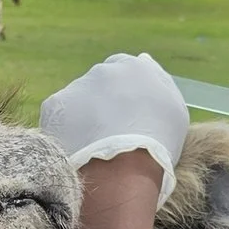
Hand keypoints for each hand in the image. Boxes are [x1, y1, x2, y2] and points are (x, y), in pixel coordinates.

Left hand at [39, 54, 189, 207]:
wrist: (122, 169)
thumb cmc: (158, 145)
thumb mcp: (174, 110)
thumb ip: (159, 81)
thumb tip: (144, 59)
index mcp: (135, 68)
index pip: (125, 71)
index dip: (124, 94)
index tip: (125, 115)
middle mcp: (104, 71)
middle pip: (100, 83)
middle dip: (103, 103)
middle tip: (109, 134)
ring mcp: (77, 87)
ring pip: (78, 100)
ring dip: (83, 117)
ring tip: (94, 146)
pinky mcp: (55, 105)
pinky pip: (60, 117)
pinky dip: (66, 130)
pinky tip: (78, 149)